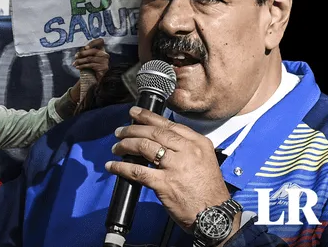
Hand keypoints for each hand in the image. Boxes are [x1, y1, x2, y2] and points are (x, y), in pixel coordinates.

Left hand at [73, 38, 109, 80]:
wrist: (93, 79)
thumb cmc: (90, 67)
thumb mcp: (88, 58)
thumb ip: (86, 53)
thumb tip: (79, 52)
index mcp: (102, 49)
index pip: (100, 41)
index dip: (93, 43)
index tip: (85, 47)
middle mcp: (105, 54)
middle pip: (93, 51)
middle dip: (82, 53)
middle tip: (76, 56)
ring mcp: (105, 61)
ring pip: (90, 59)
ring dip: (80, 61)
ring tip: (75, 63)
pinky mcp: (103, 68)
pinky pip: (91, 65)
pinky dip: (82, 66)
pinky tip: (78, 67)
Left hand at [105, 106, 232, 232]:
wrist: (215, 216)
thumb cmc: (208, 190)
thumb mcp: (204, 160)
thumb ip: (184, 148)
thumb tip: (158, 139)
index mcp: (198, 143)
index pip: (169, 124)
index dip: (148, 117)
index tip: (134, 113)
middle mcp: (188, 151)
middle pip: (154, 132)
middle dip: (132, 130)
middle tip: (120, 131)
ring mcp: (176, 167)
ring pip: (144, 147)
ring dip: (125, 145)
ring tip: (116, 148)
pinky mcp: (165, 184)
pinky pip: (138, 171)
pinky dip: (121, 167)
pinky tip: (112, 166)